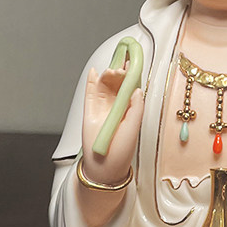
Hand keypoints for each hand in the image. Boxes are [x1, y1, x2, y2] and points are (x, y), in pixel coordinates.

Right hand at [81, 66, 143, 184]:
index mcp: (129, 107)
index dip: (131, 74)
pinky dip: (91, 81)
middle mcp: (115, 104)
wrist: (105, 164)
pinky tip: (94, 72)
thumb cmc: (122, 149)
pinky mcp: (89, 110)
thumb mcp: (134, 127)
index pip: (130, 86)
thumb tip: (137, 89)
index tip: (133, 61)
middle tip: (122, 67)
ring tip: (112, 71)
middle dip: (119, 72)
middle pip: (116, 82)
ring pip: (104, 85)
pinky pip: (89, 92)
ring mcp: (102, 106)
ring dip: (107, 75)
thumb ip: (137, 107)